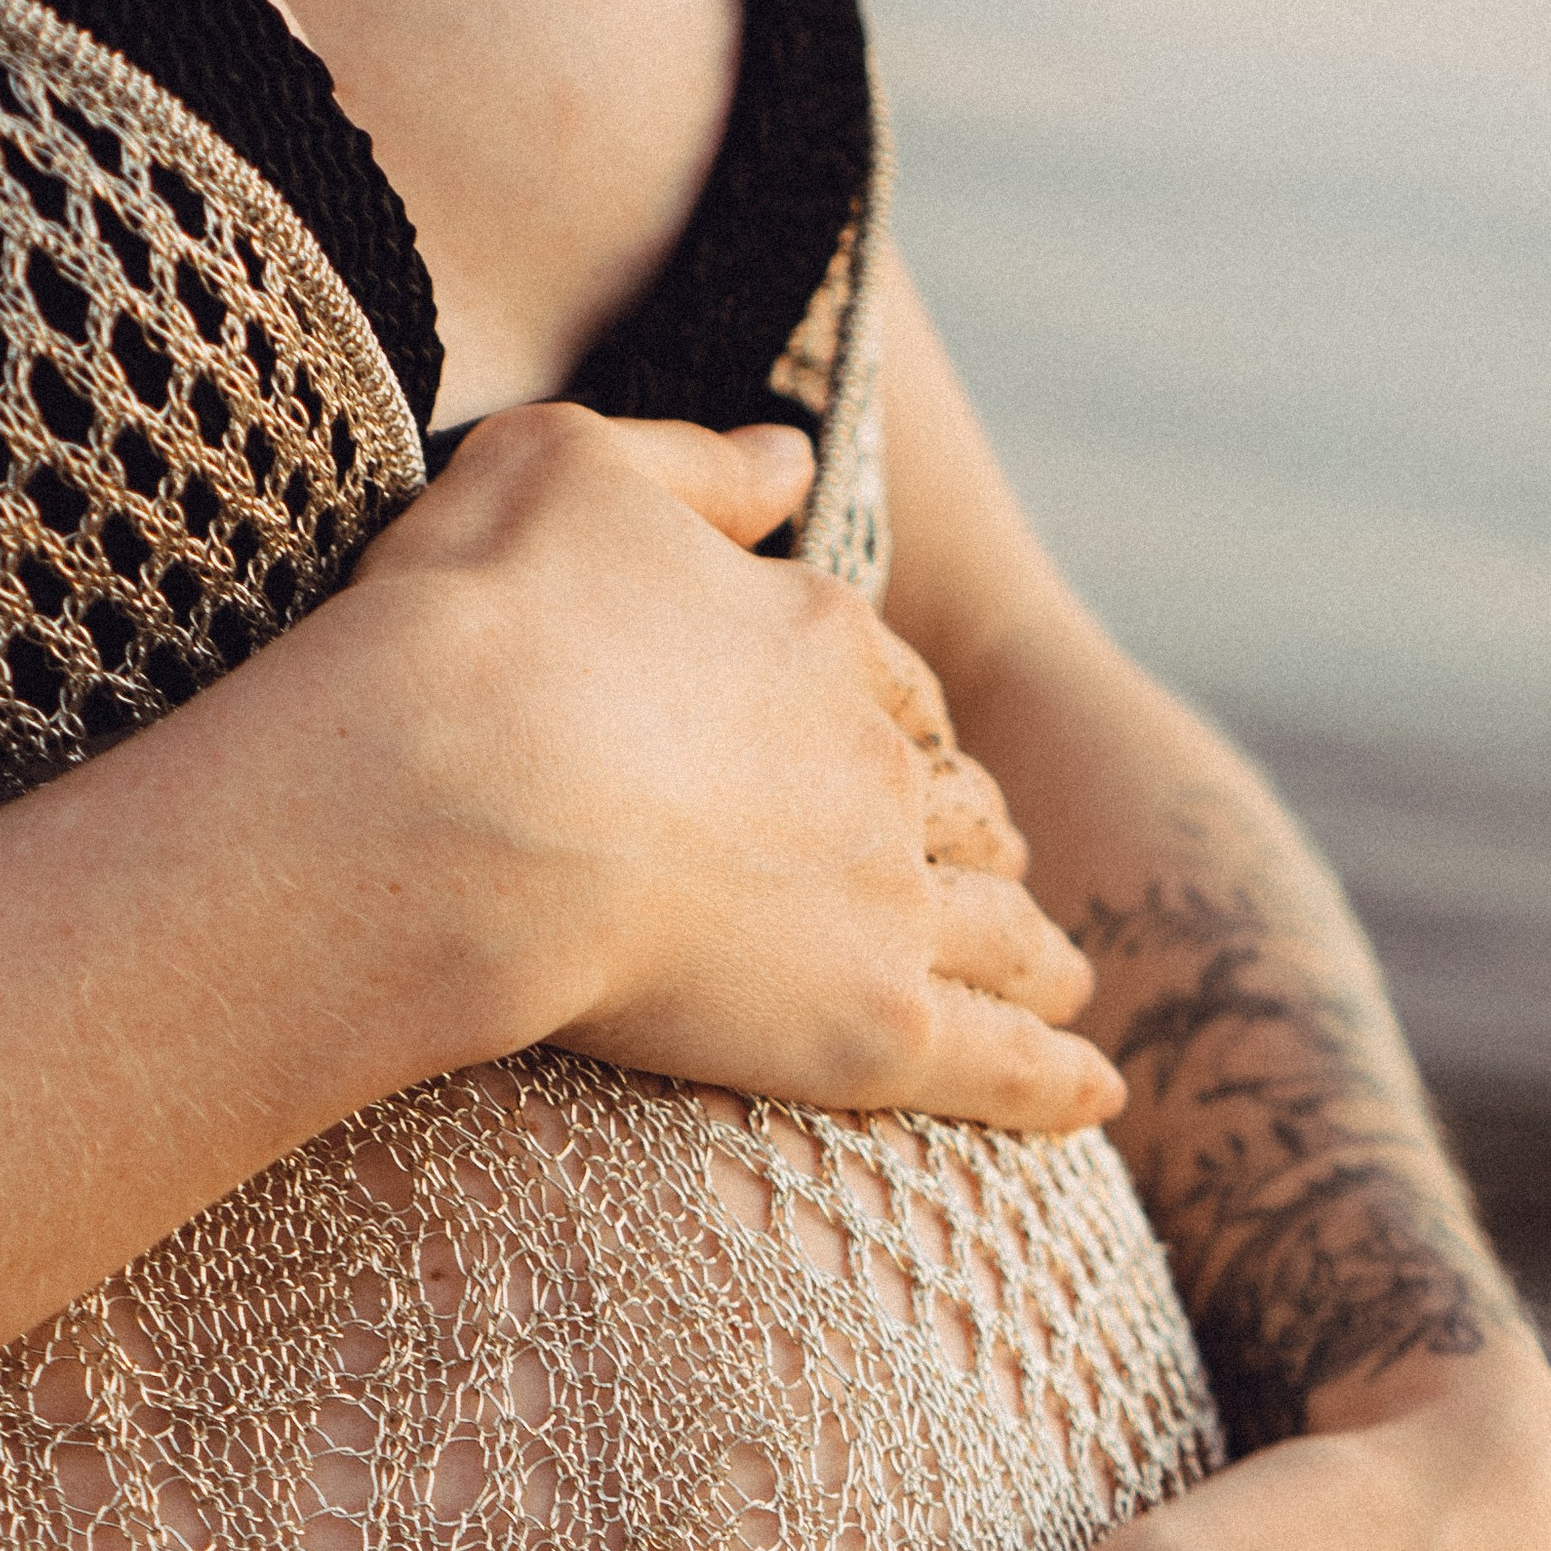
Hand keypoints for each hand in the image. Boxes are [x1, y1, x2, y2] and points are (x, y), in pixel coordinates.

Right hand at [298, 404, 1122, 1130]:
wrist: (450, 794)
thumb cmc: (473, 628)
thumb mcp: (566, 468)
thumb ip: (692, 467)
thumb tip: (792, 453)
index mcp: (815, 636)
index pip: (889, 689)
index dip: (904, 726)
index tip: (914, 755)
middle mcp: (876, 766)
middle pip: (958, 811)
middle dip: (984, 839)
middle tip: (1001, 874)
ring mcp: (886, 901)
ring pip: (998, 931)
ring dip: (1039, 954)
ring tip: (1066, 982)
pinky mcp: (873, 1028)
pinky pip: (997, 1061)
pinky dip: (1057, 1080)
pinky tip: (1101, 1097)